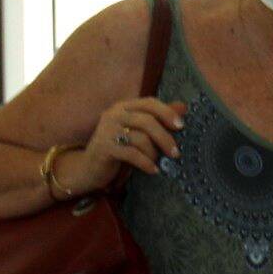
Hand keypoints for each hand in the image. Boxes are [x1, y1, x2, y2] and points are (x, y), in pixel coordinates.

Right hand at [66, 95, 184, 187]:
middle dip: (164, 138)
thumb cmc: (118, 148)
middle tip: (175, 153)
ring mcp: (107, 131)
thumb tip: (183, 107)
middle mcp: (113, 115)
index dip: (167, 112)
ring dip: (154, 153)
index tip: (181, 126)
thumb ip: (158, 118)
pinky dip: (146, 163)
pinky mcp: (104, 148)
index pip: (149, 103)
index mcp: (123, 107)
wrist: (88, 168)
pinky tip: (152, 170)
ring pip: (141, 139)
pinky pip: (132, 154)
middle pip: (147, 121)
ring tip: (156, 162)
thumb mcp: (138, 132)